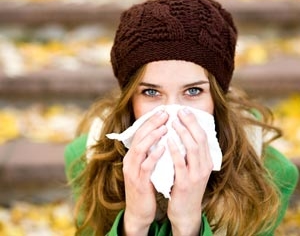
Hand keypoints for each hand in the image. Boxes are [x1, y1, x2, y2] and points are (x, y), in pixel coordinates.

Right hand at [122, 110, 167, 235]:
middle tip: (164, 114)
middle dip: (151, 124)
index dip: (150, 122)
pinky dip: (154, 156)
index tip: (162, 112)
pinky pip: (146, 166)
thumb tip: (163, 137)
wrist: (139, 211)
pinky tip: (164, 147)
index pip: (140, 134)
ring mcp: (133, 171)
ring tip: (164, 127)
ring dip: (152, 137)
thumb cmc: (146, 187)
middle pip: (139, 137)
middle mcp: (130, 161)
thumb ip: (151, 153)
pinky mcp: (139, 182)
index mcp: (133, 156)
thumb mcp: (146, 167)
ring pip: (140, 149)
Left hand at [167, 108, 212, 235]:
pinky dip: (175, 150)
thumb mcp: (193, 168)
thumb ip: (190, 153)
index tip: (185, 110)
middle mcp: (204, 166)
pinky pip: (180, 163)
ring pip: (192, 148)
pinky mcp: (185, 183)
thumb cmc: (186, 186)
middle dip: (190, 123)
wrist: (185, 211)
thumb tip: (183, 133)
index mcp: (207, 161)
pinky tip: (168, 140)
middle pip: (200, 139)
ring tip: (173, 122)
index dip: (194, 122)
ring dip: (183, 133)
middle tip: (179, 111)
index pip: (203, 136)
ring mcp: (196, 175)